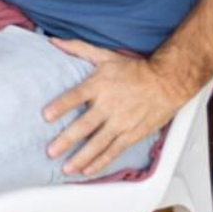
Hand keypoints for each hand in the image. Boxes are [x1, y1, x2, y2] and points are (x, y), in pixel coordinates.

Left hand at [42, 43, 190, 177]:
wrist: (167, 82)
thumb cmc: (134, 70)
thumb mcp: (105, 56)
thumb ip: (78, 49)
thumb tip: (54, 41)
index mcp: (99, 86)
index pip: (75, 96)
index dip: (60, 105)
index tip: (45, 115)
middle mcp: (109, 106)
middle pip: (84, 125)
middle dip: (66, 140)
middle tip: (50, 151)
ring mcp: (121, 123)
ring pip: (98, 144)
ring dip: (81, 157)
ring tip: (66, 168)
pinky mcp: (132, 134)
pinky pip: (114, 151)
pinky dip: (101, 162)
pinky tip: (88, 170)